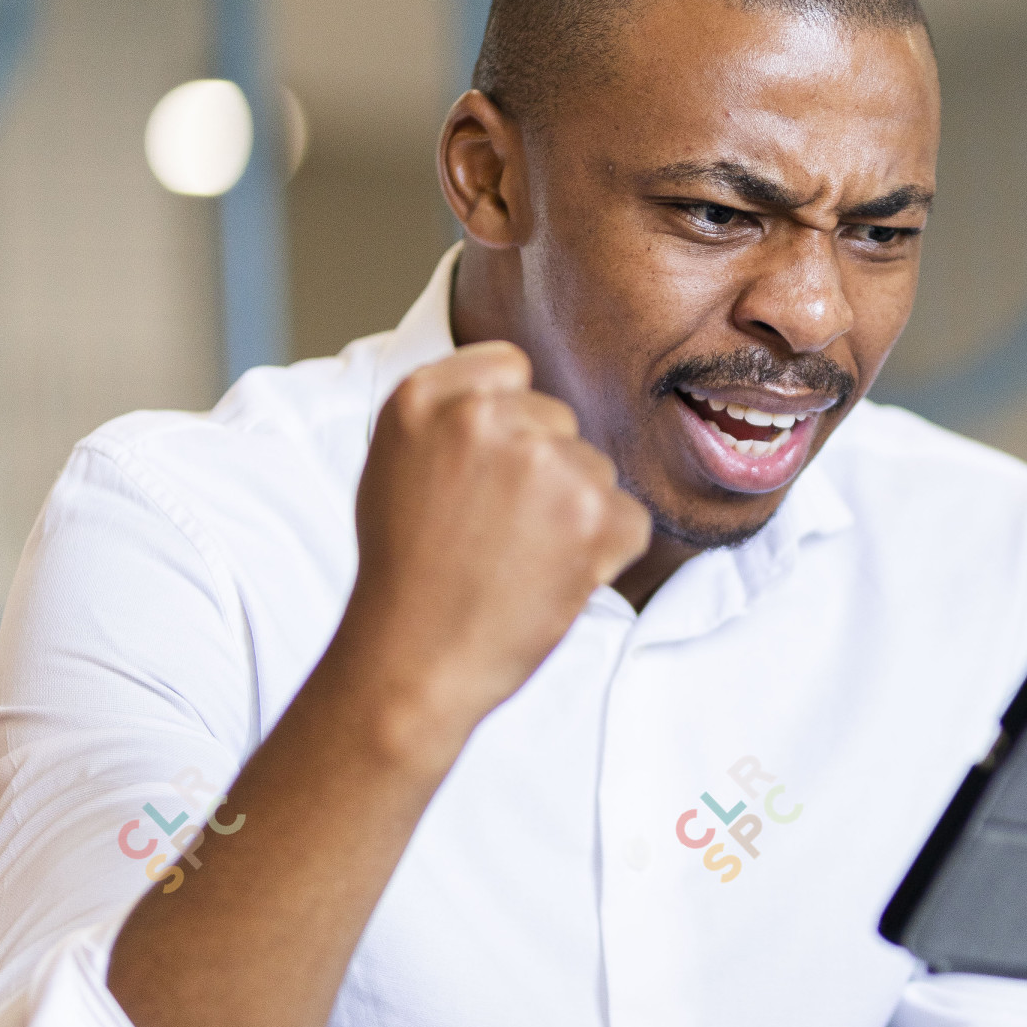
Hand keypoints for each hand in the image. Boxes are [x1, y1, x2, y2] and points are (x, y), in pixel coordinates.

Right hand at [336, 344, 650, 767]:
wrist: (414, 659)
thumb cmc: (405, 571)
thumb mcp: (396, 463)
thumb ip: (451, 412)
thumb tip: (516, 387)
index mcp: (426, 397)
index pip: (510, 367)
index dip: (510, 422)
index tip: (487, 469)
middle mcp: (485, 416)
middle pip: (558, 422)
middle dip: (544, 471)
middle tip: (497, 531)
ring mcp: (543, 461)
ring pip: (596, 470)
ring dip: (575, 515)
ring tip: (517, 561)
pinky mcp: (594, 513)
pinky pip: (629, 519)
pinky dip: (605, 554)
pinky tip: (551, 579)